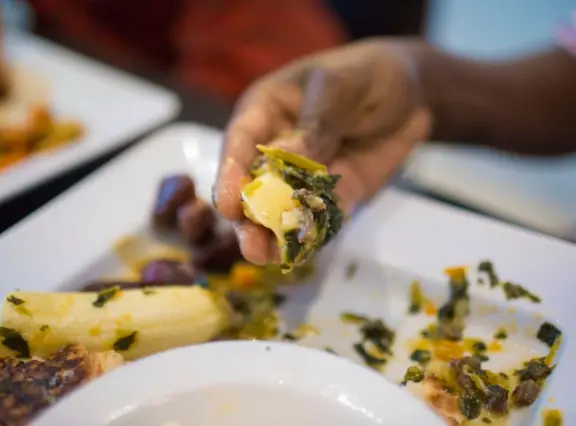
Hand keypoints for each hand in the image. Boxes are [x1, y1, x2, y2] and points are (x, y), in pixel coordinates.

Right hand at [213, 38, 431, 264]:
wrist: (412, 94)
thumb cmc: (364, 75)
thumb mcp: (338, 89)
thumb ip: (314, 124)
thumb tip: (284, 159)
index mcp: (265, 113)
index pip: (239, 145)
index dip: (230, 176)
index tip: (227, 206)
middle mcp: (275, 149)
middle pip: (254, 187)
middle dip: (250, 218)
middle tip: (252, 247)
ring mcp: (303, 178)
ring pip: (282, 211)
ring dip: (275, 235)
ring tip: (272, 258)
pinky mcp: (331, 198)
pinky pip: (318, 221)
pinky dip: (312, 237)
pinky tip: (306, 252)